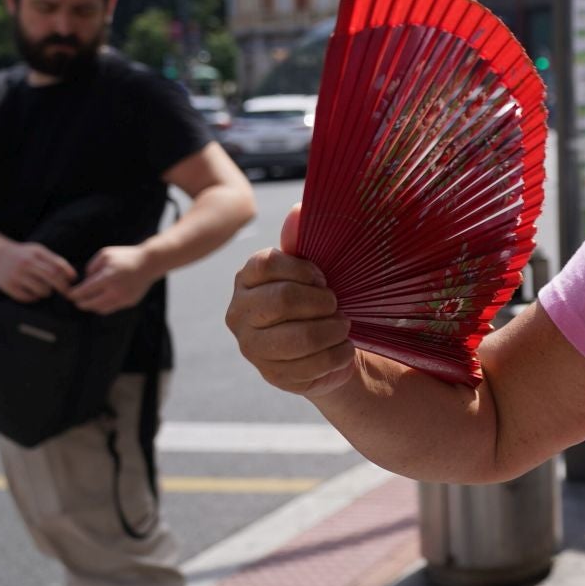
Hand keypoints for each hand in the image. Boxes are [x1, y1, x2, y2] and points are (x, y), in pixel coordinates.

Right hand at [0, 240, 77, 302]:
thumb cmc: (23, 255)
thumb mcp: (38, 251)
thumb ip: (55, 261)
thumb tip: (73, 277)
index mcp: (36, 253)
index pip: (58, 265)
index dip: (68, 275)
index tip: (72, 282)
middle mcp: (26, 263)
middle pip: (52, 276)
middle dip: (63, 287)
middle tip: (66, 293)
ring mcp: (16, 274)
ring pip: (41, 289)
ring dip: (48, 292)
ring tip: (46, 291)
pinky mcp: (8, 286)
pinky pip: (27, 297)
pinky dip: (34, 298)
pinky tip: (34, 293)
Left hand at [69, 244, 156, 314]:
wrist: (150, 263)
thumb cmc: (126, 256)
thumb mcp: (105, 254)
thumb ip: (91, 267)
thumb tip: (85, 280)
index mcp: (107, 278)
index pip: (84, 291)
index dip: (74, 294)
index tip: (69, 293)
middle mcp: (115, 291)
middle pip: (90, 304)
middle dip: (80, 302)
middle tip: (75, 300)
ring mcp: (123, 298)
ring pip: (100, 309)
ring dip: (91, 306)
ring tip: (87, 300)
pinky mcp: (129, 302)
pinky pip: (111, 308)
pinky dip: (103, 306)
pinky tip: (101, 299)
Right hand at [225, 204, 357, 397]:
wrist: (326, 344)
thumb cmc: (319, 296)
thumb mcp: (315, 267)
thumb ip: (305, 238)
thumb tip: (300, 210)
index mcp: (247, 278)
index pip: (266, 264)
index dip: (303, 270)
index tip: (324, 277)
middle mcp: (240, 312)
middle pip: (283, 301)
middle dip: (322, 303)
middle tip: (338, 305)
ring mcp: (252, 347)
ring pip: (298, 338)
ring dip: (332, 331)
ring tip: (344, 327)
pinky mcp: (271, 375)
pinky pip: (310, 366)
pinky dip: (336, 356)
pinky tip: (343, 349)